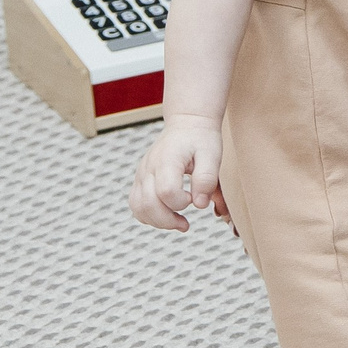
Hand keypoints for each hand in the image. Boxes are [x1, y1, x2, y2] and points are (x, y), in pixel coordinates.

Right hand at [128, 112, 224, 230]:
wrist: (187, 124)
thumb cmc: (201, 139)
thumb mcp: (212, 155)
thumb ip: (206, 179)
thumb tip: (199, 205)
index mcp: (167, 159)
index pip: (166, 192)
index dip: (181, 203)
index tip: (193, 198)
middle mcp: (149, 166)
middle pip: (148, 204)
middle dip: (168, 221)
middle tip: (186, 224)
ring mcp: (141, 173)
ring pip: (138, 207)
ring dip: (157, 222)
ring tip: (177, 222)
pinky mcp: (140, 179)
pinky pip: (135, 204)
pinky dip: (148, 216)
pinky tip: (166, 216)